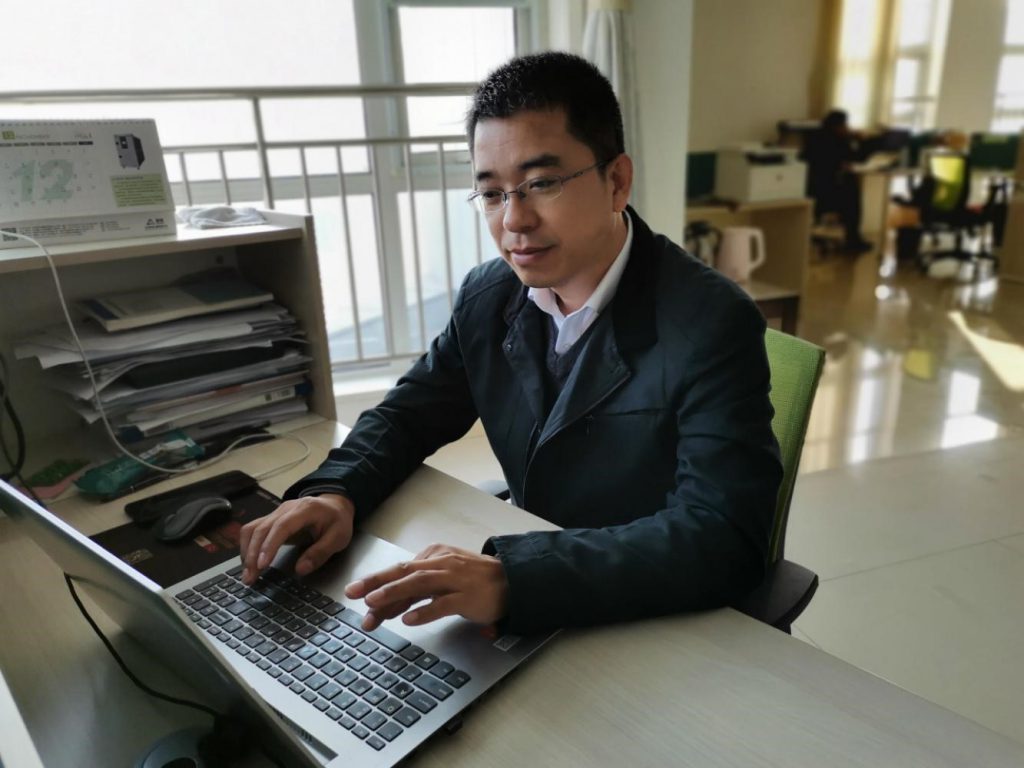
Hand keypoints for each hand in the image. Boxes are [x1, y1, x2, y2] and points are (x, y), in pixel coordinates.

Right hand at [238, 493, 354, 584]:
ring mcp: (276, 513)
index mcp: (305, 510)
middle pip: (262, 528)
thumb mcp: (338, 537)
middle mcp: (286, 509)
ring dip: (247, 552)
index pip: (282, 526)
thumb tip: (301, 569)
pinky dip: (247, 547)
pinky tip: (249, 563)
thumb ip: (320, 552)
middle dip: (253, 554)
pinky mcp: (271, 519)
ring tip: (248, 575)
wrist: (334, 504)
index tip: (262, 565)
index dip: (269, 545)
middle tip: (250, 578)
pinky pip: (253, 530)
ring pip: (253, 529)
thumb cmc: (337, 521)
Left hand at [345, 543, 507, 630]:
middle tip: (352, 592)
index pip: (400, 571)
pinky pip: (443, 604)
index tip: (355, 596)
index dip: (376, 583)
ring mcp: (456, 579)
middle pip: (403, 572)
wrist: (513, 581)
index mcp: (434, 557)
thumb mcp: (444, 577)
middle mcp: (442, 564)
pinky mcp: (468, 597)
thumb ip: (419, 589)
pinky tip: (409, 620)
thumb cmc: (476, 581)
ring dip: (394, 593)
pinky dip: (424, 612)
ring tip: (373, 603)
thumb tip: (389, 605)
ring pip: (419, 584)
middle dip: (375, 582)